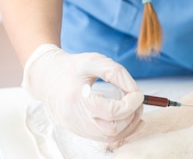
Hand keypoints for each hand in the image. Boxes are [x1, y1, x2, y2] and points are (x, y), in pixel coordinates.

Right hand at [22, 44, 143, 142]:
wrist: (47, 77)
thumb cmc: (71, 67)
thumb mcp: (94, 61)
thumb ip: (116, 73)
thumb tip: (135, 91)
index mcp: (76, 98)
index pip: (111, 112)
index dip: (131, 104)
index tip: (138, 94)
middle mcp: (74, 118)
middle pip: (112, 129)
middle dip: (132, 115)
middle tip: (138, 100)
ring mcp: (75, 127)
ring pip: (109, 137)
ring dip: (128, 125)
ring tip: (134, 108)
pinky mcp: (78, 131)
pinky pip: (103, 138)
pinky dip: (120, 130)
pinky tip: (129, 118)